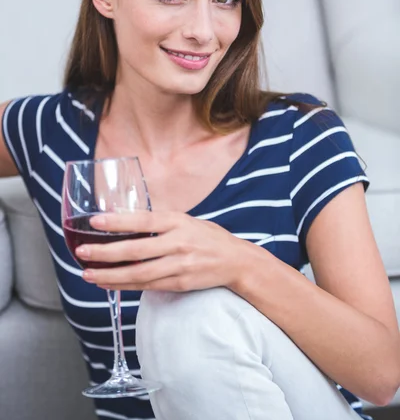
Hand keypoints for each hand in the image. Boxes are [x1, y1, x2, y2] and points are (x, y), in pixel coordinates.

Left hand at [77, 211, 246, 291]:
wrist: (235, 261)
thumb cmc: (208, 237)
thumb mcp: (186, 220)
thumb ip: (160, 221)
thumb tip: (125, 219)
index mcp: (178, 222)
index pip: (143, 219)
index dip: (118, 221)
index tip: (95, 221)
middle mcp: (178, 243)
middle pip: (136, 249)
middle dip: (106, 252)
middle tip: (82, 252)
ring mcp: (179, 265)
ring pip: (138, 273)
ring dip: (110, 275)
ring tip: (88, 273)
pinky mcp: (179, 283)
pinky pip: (147, 286)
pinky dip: (125, 285)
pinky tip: (108, 283)